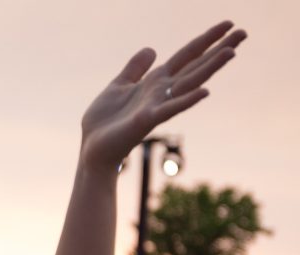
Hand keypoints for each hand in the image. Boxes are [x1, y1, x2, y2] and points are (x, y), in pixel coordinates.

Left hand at [80, 22, 245, 168]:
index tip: (228, 24)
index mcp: (155, 82)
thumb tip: (152, 49)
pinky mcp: (145, 121)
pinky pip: (169, 109)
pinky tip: (205, 92)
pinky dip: (186, 101)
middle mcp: (161, 92)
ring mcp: (156, 106)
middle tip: (244, 32)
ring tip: (231, 52)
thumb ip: (135, 69)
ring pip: (188, 84)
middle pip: (195, 66)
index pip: (186, 56)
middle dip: (218, 49)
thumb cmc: (104, 122)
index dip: (206, 40)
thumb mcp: (118, 85)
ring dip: (209, 68)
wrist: (91, 149)